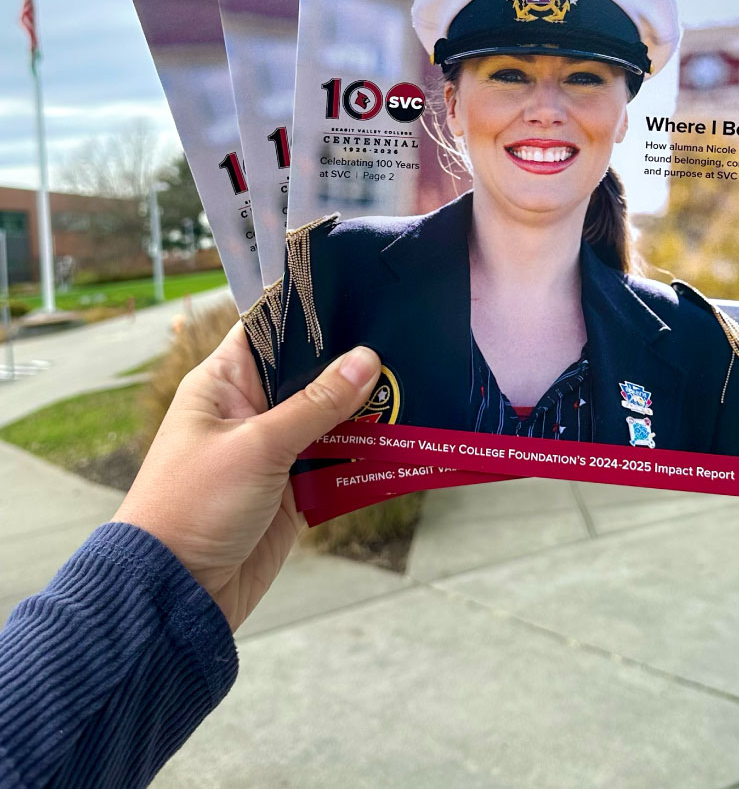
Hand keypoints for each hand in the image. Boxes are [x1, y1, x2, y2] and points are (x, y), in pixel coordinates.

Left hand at [113, 320, 379, 631]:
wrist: (176, 594)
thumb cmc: (194, 507)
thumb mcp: (258, 447)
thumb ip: (316, 404)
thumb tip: (367, 360)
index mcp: (223, 384)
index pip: (268, 330)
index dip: (307, 313)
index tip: (357, 294)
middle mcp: (248, 410)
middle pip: (307, 373)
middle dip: (349, 364)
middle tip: (401, 340)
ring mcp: (271, 451)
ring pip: (327, 418)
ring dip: (362, 410)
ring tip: (411, 383)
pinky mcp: (291, 489)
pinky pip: (334, 460)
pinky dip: (362, 453)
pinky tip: (399, 435)